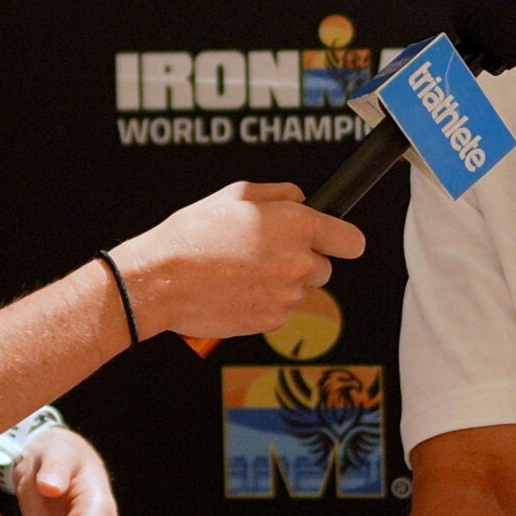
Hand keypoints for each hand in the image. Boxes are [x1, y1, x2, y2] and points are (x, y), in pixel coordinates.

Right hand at [110, 181, 364, 339]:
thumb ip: (280, 193)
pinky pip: (278, 311)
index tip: (334, 243)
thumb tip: (303, 198)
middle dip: (303, 263)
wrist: (162, 279)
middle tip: (265, 255)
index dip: (342, 241)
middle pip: (325, 269)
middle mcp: (299, 262)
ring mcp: (287, 295)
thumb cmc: (194, 233)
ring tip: (240, 271)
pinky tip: (234, 290)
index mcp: (297, 225)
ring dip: (279, 283)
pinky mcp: (271, 321)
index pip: (352, 241)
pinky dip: (262, 303)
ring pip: (298, 291)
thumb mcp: (237, 194)